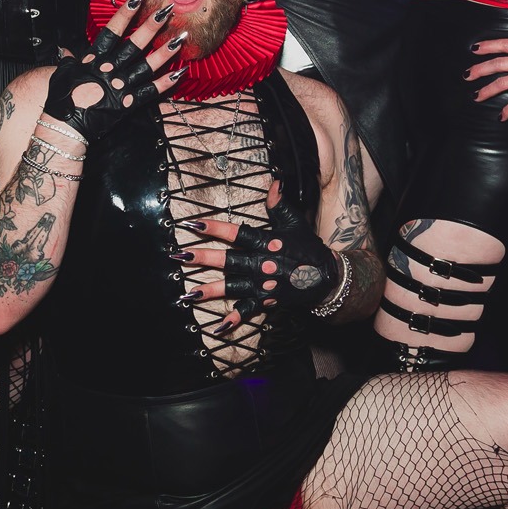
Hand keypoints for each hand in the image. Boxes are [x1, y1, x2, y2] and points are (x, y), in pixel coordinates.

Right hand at [41, 0, 185, 139]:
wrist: (65, 124)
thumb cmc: (62, 99)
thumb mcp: (62, 74)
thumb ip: (67, 60)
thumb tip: (64, 51)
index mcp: (95, 59)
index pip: (112, 30)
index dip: (125, 13)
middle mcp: (110, 69)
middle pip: (134, 43)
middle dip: (151, 26)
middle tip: (167, 11)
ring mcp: (121, 85)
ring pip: (147, 65)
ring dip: (165, 51)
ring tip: (180, 38)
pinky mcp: (128, 103)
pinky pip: (150, 91)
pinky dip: (166, 83)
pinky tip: (180, 72)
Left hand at [173, 180, 339, 328]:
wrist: (327, 278)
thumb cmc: (308, 248)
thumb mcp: (295, 223)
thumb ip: (279, 204)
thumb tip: (274, 181)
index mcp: (266, 243)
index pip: (236, 233)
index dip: (214, 228)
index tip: (192, 224)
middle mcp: (261, 264)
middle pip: (227, 261)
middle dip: (203, 259)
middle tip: (180, 256)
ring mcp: (263, 285)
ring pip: (231, 288)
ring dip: (209, 291)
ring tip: (187, 294)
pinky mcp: (266, 302)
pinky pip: (247, 312)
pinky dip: (234, 320)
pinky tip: (218, 327)